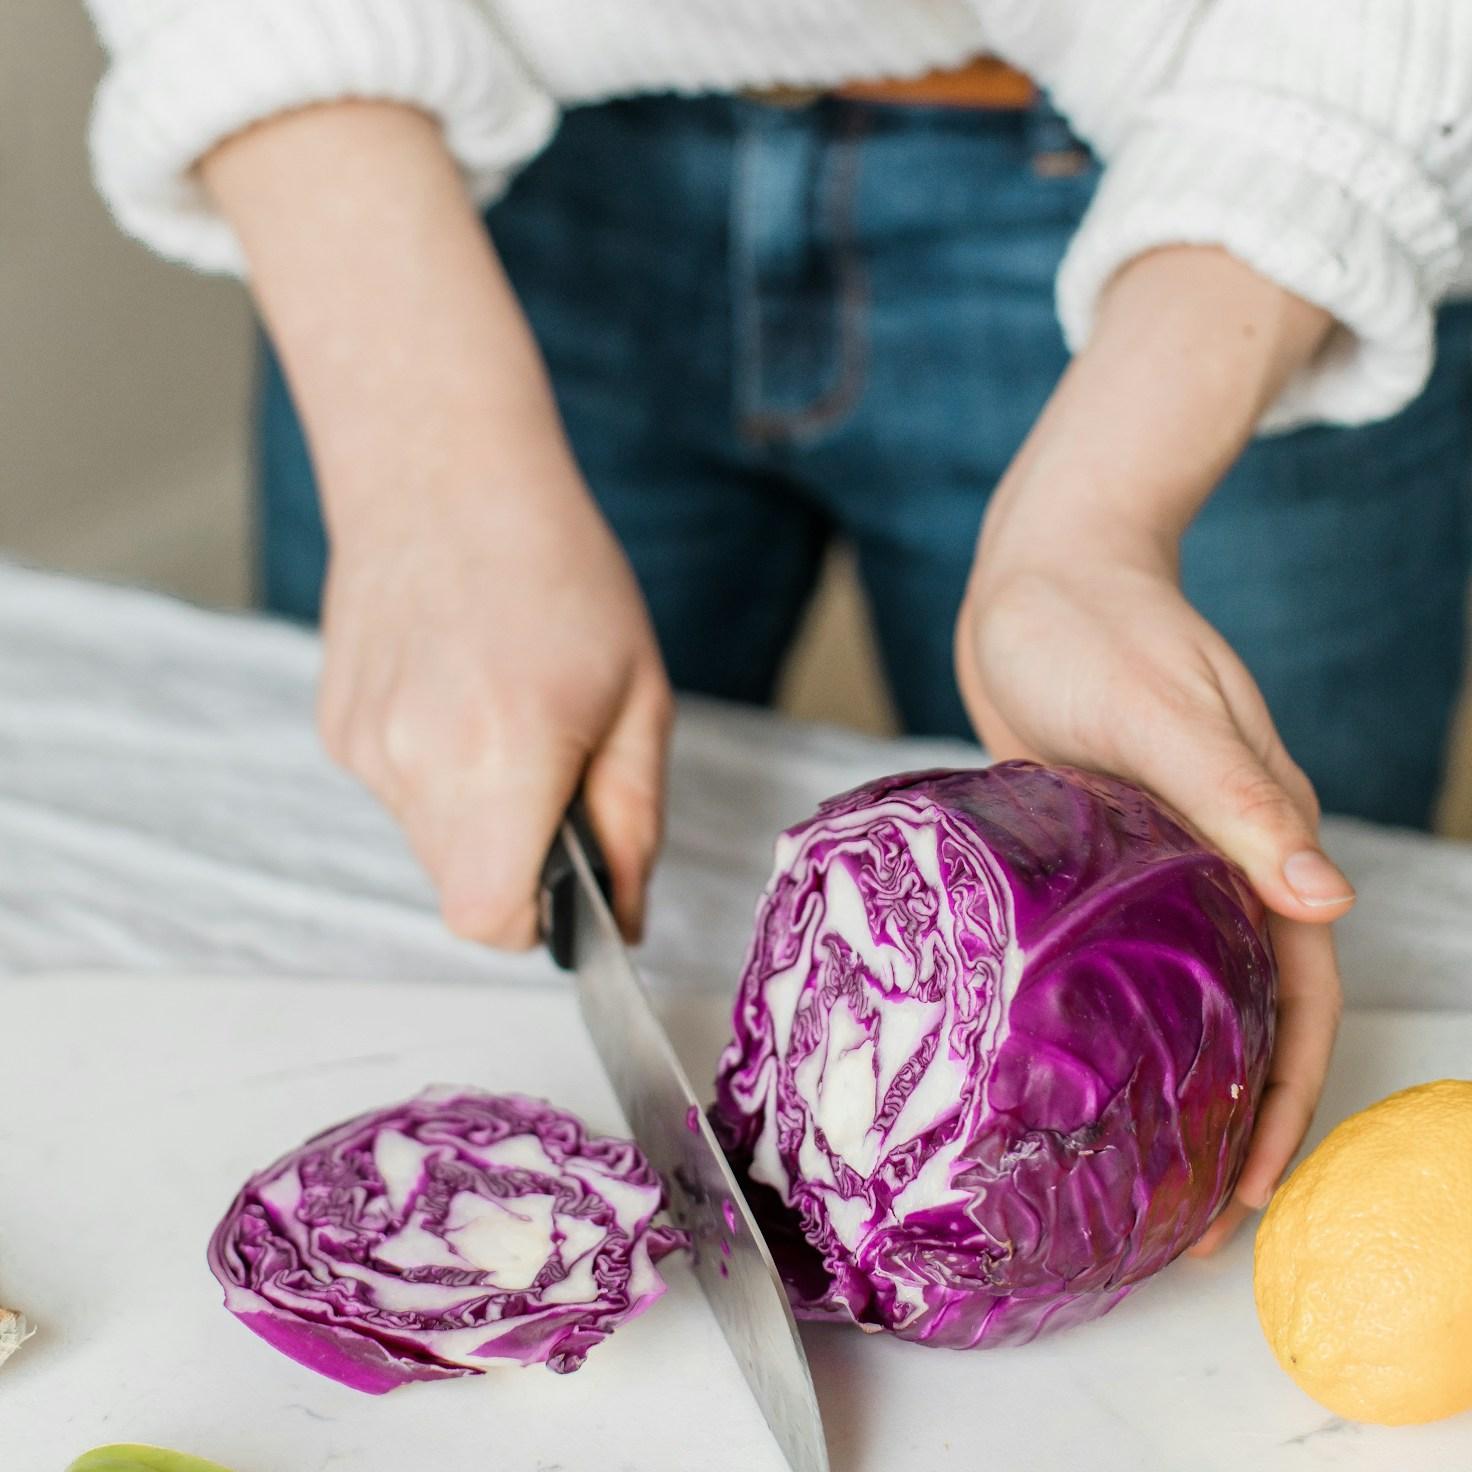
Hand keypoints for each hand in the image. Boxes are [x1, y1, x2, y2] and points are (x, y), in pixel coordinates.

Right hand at [200, 103, 671, 946]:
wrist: (444, 474)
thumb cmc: (561, 574)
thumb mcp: (639, 699)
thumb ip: (633, 824)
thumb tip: (624, 917)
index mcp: (504, 755)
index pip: (490, 918)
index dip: (537, 922)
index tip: (570, 884)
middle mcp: (416, 761)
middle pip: (464, 887)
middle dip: (519, 859)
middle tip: (555, 767)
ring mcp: (364, 746)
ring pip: (432, 842)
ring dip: (479, 812)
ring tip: (505, 712)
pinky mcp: (336, 727)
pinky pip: (400, 791)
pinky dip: (439, 771)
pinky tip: (459, 692)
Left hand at [958, 526, 1349, 1252]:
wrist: (1037, 573)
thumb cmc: (1095, 624)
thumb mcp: (1161, 705)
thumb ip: (1233, 794)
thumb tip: (1326, 898)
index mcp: (1256, 829)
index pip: (1300, 987)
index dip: (1291, 1091)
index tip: (1257, 1187)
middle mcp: (1218, 854)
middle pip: (1253, 1008)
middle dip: (1239, 1115)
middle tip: (1190, 1219)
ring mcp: (1156, 855)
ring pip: (1189, 987)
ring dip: (1179, 1077)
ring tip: (1139, 1169)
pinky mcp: (1096, 848)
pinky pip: (1122, 947)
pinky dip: (1117, 1011)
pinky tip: (1073, 1062)